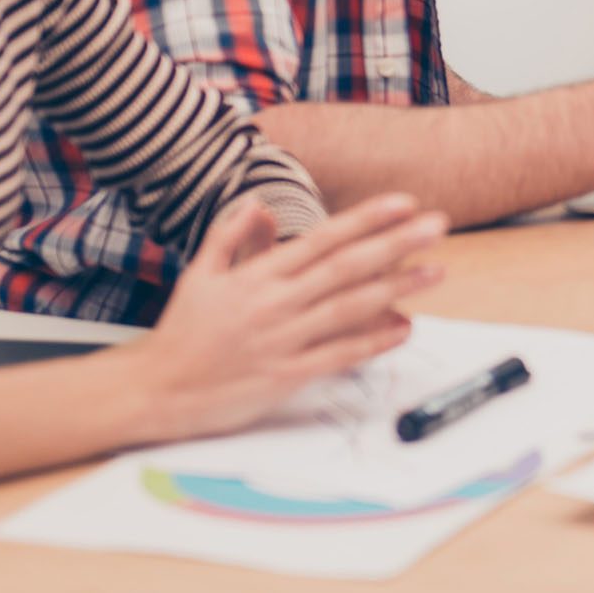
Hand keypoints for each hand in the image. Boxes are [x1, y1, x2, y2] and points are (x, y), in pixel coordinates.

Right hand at [125, 192, 446, 442]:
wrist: (155, 389)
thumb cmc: (182, 331)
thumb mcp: (200, 273)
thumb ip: (232, 235)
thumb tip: (258, 203)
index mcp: (257, 275)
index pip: (322, 239)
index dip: (366, 219)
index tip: (403, 203)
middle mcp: (274, 303)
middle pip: (346, 267)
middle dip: (396, 244)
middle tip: (437, 225)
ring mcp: (282, 340)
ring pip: (349, 308)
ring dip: (397, 288)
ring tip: (435, 271)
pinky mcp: (285, 377)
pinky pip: (337, 356)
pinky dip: (372, 342)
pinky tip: (404, 327)